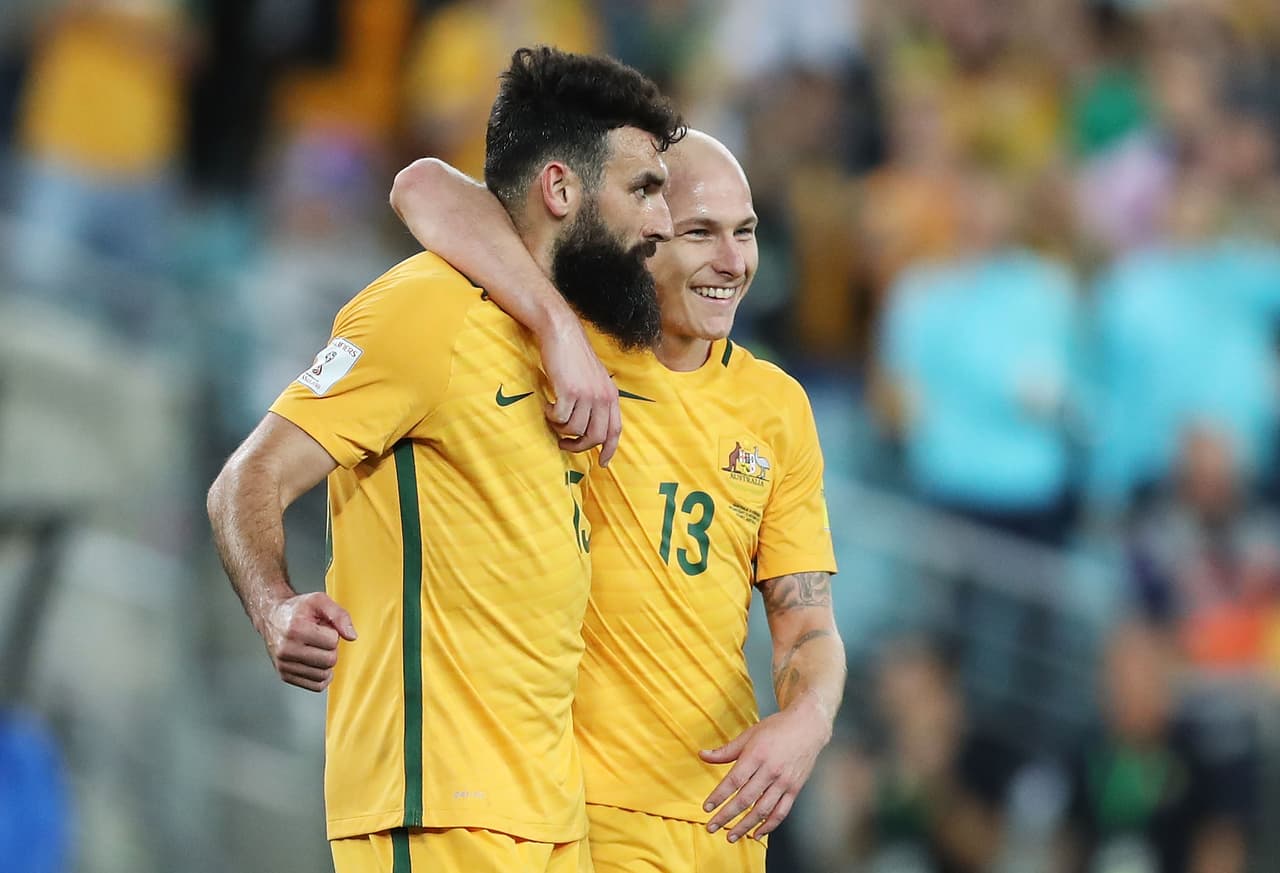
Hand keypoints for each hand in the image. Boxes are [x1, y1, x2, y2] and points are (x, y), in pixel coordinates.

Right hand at [259, 591, 356, 691]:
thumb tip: (352, 636)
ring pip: (323, 675)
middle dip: (331, 649)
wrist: (272, 616)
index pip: (332, 641)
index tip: (323, 628)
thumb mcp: (320, 601)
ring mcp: (284, 664)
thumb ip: (340, 615)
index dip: (333, 634)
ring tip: (315, 649)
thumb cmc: (296, 609)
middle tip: (320, 639)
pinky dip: (321, 677)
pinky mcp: (284, 675)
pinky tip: (316, 664)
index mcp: (296, 629)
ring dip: (326, 663)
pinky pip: (315, 686)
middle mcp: (287, 649)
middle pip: (329, 660)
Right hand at [537, 314, 621, 466]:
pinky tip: (548, 407)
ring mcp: (587, 395)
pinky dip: (551, 417)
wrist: (562, 333)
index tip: (602, 463)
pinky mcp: (569, 392)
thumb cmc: (574, 357)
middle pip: (596, 436)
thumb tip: (590, 426)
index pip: (615, 430)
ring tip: (553, 416)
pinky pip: (560, 419)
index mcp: (611, 395)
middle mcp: (603, 397)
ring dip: (560, 428)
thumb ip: (596, 400)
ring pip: (574, 430)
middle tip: (565, 444)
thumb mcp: (594, 379)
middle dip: (579, 446)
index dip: (610, 450)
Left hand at [699, 704, 830, 841]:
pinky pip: (781, 812)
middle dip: (726, 816)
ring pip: (762, 810)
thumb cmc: (777, 729)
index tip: (707, 807)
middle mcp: (770, 770)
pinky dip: (769, 826)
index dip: (719, 796)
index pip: (733, 781)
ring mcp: (784, 781)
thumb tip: (703, 755)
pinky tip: (757, 834)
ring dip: (745, 826)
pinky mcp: (794, 789)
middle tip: (712, 827)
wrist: (807, 726)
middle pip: (745, 799)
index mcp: (756, 755)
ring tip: (731, 836)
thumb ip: (726, 750)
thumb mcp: (749, 735)